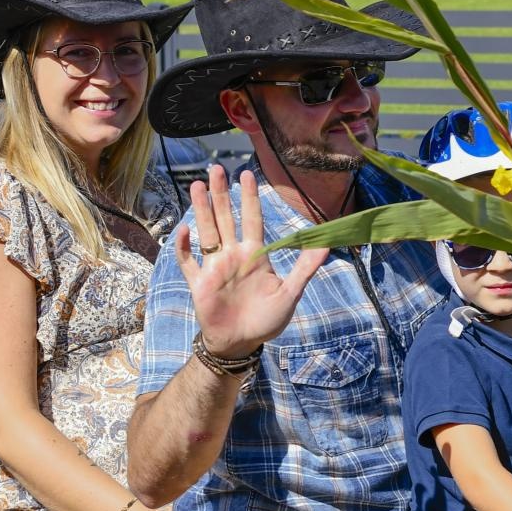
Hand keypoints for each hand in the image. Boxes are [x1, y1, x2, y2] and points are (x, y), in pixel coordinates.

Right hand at [176, 165, 327, 356]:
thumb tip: (328, 244)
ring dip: (202, 209)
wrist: (241, 343)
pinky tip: (183, 230)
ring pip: (207, 232)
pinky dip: (184, 247)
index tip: (247, 174)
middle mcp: (233, 255)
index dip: (249, 197)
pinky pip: (188, 262)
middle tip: (216, 168)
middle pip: (226, 218)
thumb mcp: (290, 293)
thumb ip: (305, 268)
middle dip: (221, 193)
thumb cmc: (267, 320)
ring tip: (197, 185)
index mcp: (255, 255)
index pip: (252, 219)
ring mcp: (214, 267)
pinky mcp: (199, 283)